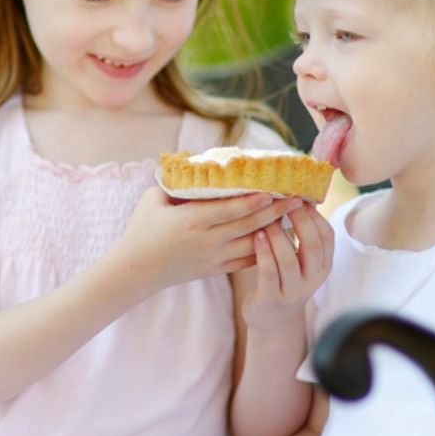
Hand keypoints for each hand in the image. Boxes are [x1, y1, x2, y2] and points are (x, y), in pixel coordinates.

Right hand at [111, 188, 303, 291]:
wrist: (135, 270)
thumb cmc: (141, 230)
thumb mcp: (152, 199)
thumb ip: (175, 183)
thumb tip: (195, 164)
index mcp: (192, 220)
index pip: (231, 209)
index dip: (256, 200)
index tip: (276, 189)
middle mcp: (207, 241)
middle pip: (249, 225)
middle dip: (276, 211)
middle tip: (299, 198)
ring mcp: (213, 258)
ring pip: (253, 244)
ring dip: (276, 231)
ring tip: (295, 216)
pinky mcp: (215, 269)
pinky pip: (246, 261)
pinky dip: (265, 249)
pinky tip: (280, 238)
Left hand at [242, 200, 331, 330]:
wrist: (272, 319)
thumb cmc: (284, 278)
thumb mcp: (301, 259)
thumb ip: (303, 235)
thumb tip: (300, 196)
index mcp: (323, 265)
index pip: (327, 236)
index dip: (314, 215)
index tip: (299, 196)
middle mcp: (313, 278)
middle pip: (312, 245)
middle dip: (300, 220)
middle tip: (285, 201)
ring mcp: (293, 290)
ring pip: (288, 259)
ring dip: (278, 235)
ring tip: (266, 218)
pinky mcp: (272, 298)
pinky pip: (269, 272)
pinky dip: (263, 252)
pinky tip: (256, 236)